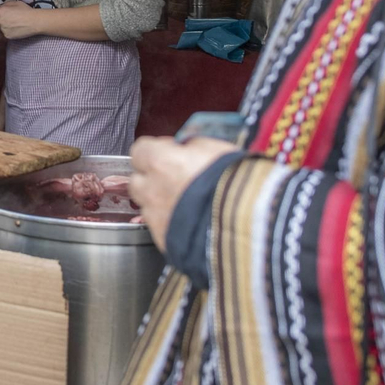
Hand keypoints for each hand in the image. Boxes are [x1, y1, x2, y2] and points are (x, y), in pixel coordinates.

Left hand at [0, 0, 43, 39]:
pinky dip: (10, 31)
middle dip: (4, 19)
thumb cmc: (26, 11)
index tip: (8, 13)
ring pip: (2, 27)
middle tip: (12, 18)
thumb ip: (6, 4)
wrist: (34, 21)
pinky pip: (6, 33)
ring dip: (6, 26)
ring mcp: (3, 29)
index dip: (3, 12)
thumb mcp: (15, 2)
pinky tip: (16, 28)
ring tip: (15, 24)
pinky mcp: (7, 36)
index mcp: (0, 11)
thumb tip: (2, 6)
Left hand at [127, 136, 239, 250]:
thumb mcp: (216, 148)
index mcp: (160, 161)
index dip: (156, 150)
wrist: (246, 222)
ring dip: (159, 200)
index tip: (171, 151)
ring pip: (146, 205)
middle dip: (152, 176)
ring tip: (183, 201)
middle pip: (138, 179)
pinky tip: (189, 219)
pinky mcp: (164, 238)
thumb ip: (192, 145)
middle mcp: (152, 189)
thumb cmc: (235, 183)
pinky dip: (169, 221)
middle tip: (175, 176)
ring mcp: (156, 216)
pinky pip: (159, 226)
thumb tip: (186, 147)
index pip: (140, 149)